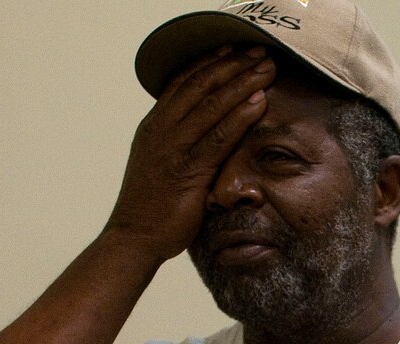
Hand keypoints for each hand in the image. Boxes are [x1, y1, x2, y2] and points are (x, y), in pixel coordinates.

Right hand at [104, 47, 275, 262]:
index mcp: (155, 126)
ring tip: (266, 69)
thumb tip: (201, 137)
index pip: (182, 82)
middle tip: (259, 51)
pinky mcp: (187, 169)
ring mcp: (173, 148)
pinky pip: (218, 136)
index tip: (233, 49)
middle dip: (232, 64)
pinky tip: (259, 102)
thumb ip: (179, 146)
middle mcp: (161, 130)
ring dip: (242, 83)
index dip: (209, 62)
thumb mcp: (161, 166)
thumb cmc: (151, 207)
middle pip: (199, 85)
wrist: (133, 238)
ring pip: (211, 104)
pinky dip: (240, 116)